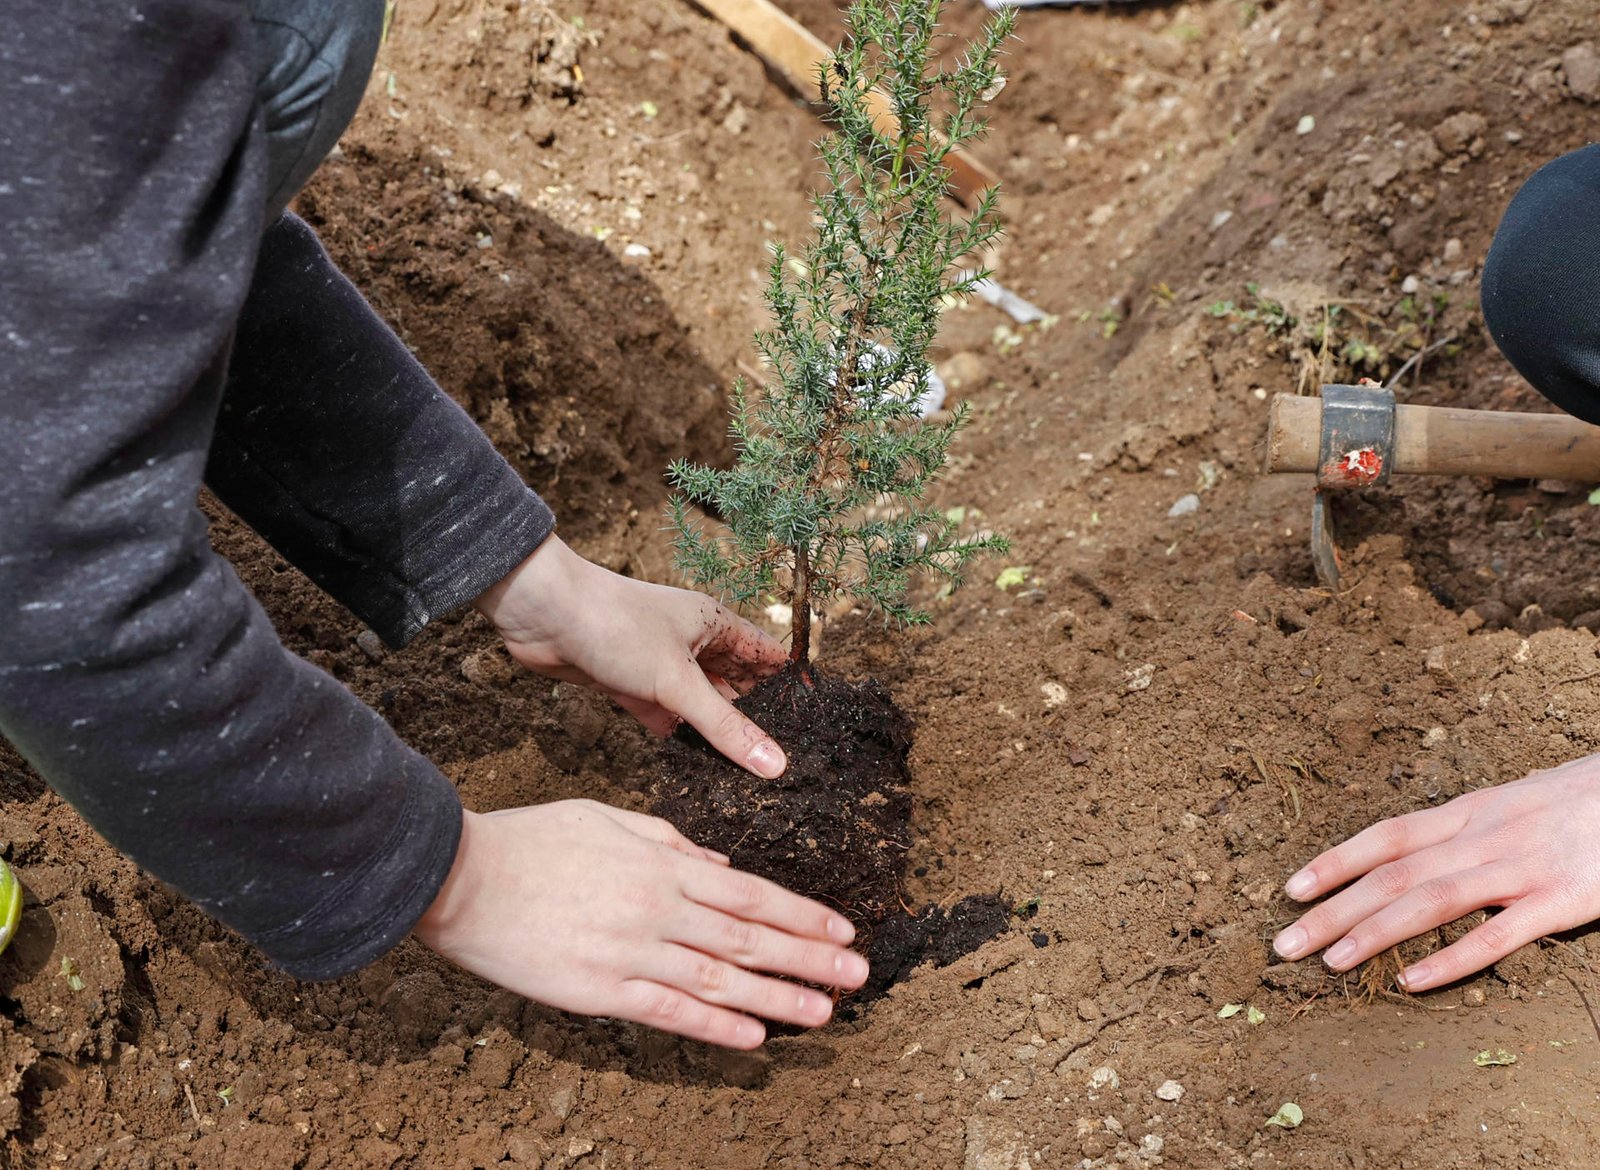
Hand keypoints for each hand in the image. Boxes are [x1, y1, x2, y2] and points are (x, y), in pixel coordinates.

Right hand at [414, 801, 868, 1047]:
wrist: (461, 876)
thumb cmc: (535, 840)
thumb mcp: (610, 820)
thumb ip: (671, 843)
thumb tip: (721, 867)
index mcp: (663, 866)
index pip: (752, 895)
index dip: (803, 914)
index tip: (843, 929)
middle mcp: (658, 910)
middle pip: (749, 939)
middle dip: (810, 958)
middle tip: (859, 974)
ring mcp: (631, 952)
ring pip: (720, 981)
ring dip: (777, 998)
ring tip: (823, 1012)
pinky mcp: (599, 990)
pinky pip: (668, 1012)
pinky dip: (714, 1027)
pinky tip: (753, 1037)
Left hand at [475, 536, 788, 777]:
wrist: (541, 614)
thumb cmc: (614, 625)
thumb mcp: (677, 681)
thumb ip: (725, 726)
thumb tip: (776, 764)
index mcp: (715, 625)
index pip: (768, 657)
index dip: (792, 686)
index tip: (817, 725)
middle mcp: (692, 643)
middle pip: (737, 685)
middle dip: (757, 718)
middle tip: (785, 763)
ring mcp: (661, 665)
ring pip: (701, 704)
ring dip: (716, 732)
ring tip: (748, 777)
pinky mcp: (630, 685)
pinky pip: (666, 716)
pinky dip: (679, 737)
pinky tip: (696, 768)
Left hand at [1273, 754, 1599, 990]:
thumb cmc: (1583, 797)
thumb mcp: (1515, 800)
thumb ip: (1467, 827)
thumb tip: (1417, 850)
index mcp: (1471, 812)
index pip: (1387, 836)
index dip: (1334, 862)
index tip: (1290, 890)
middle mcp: (1485, 836)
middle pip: (1393, 873)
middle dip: (1333, 909)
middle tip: (1283, 944)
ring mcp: (1523, 867)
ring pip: (1431, 901)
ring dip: (1373, 933)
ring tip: (1329, 963)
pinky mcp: (1565, 899)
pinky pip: (1498, 934)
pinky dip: (1451, 959)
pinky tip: (1411, 982)